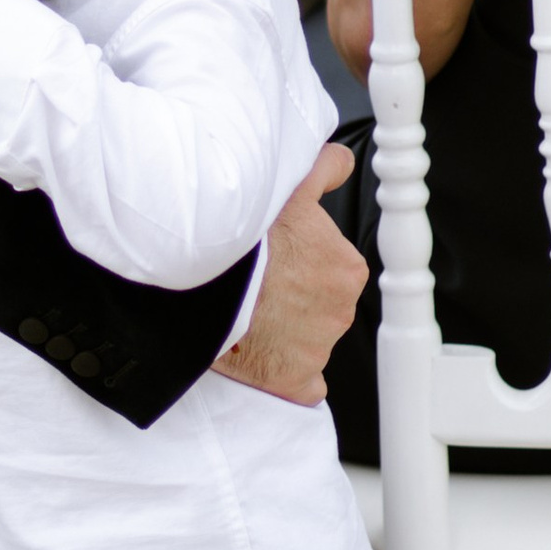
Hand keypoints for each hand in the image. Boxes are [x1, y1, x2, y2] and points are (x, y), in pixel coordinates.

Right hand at [212, 141, 365, 404]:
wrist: (204, 277)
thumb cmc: (244, 238)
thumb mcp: (289, 188)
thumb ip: (323, 171)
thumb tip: (339, 163)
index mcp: (345, 269)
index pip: (332, 267)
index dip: (303, 261)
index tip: (279, 259)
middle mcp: (338, 311)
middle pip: (320, 304)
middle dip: (294, 297)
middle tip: (258, 283)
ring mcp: (316, 349)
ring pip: (306, 339)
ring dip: (284, 330)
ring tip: (246, 312)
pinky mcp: (291, 380)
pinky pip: (300, 385)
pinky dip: (286, 376)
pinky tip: (264, 358)